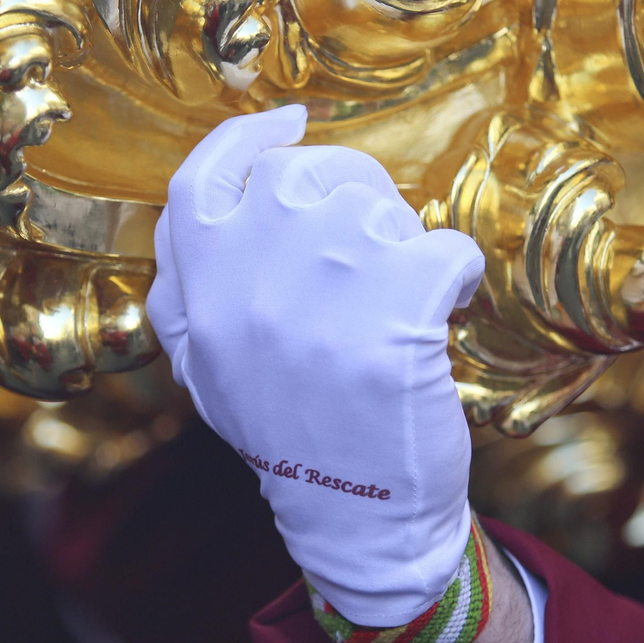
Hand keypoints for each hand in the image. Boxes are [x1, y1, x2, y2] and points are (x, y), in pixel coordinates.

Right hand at [148, 107, 484, 626]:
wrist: (357, 518)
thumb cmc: (293, 435)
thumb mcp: (208, 369)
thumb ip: (189, 288)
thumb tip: (204, 205)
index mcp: (201, 293)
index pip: (201, 181)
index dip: (244, 140)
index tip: (285, 124)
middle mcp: (252, 280)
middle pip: (297, 177)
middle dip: (344, 191)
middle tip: (371, 239)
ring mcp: (326, 290)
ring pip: (376, 208)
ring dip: (399, 243)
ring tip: (398, 301)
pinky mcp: (399, 312)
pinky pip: (445, 249)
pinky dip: (454, 274)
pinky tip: (440, 313)